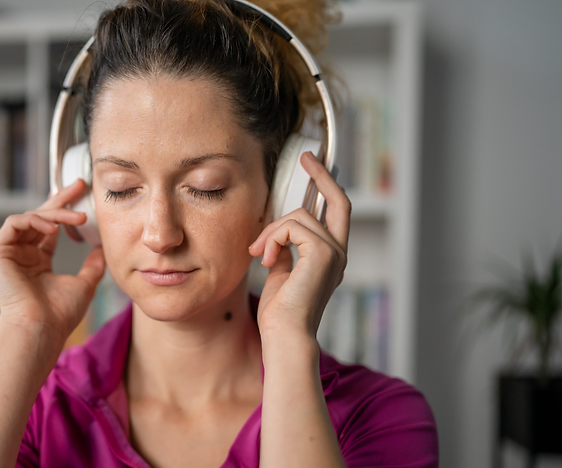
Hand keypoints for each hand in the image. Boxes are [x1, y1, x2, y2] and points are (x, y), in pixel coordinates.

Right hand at [0, 179, 105, 344]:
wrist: (40, 329)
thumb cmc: (59, 314)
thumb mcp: (84, 284)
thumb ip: (93, 265)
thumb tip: (104, 248)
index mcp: (39, 262)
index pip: (51, 228)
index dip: (66, 210)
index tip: (84, 195)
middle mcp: (23, 255)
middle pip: (41, 217)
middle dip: (60, 199)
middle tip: (80, 185)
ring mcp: (9, 254)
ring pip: (30, 218)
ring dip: (55, 213)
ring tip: (77, 217)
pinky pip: (14, 223)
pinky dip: (33, 220)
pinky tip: (53, 226)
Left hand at [249, 152, 350, 339]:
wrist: (284, 335)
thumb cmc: (280, 312)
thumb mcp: (282, 272)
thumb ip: (285, 251)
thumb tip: (277, 234)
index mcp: (330, 256)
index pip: (336, 212)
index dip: (328, 186)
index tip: (314, 166)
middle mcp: (338, 252)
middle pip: (339, 200)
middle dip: (322, 174)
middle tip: (306, 156)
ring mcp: (334, 252)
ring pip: (299, 215)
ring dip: (271, 231)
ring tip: (260, 253)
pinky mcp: (322, 254)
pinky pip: (292, 226)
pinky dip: (273, 238)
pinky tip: (266, 258)